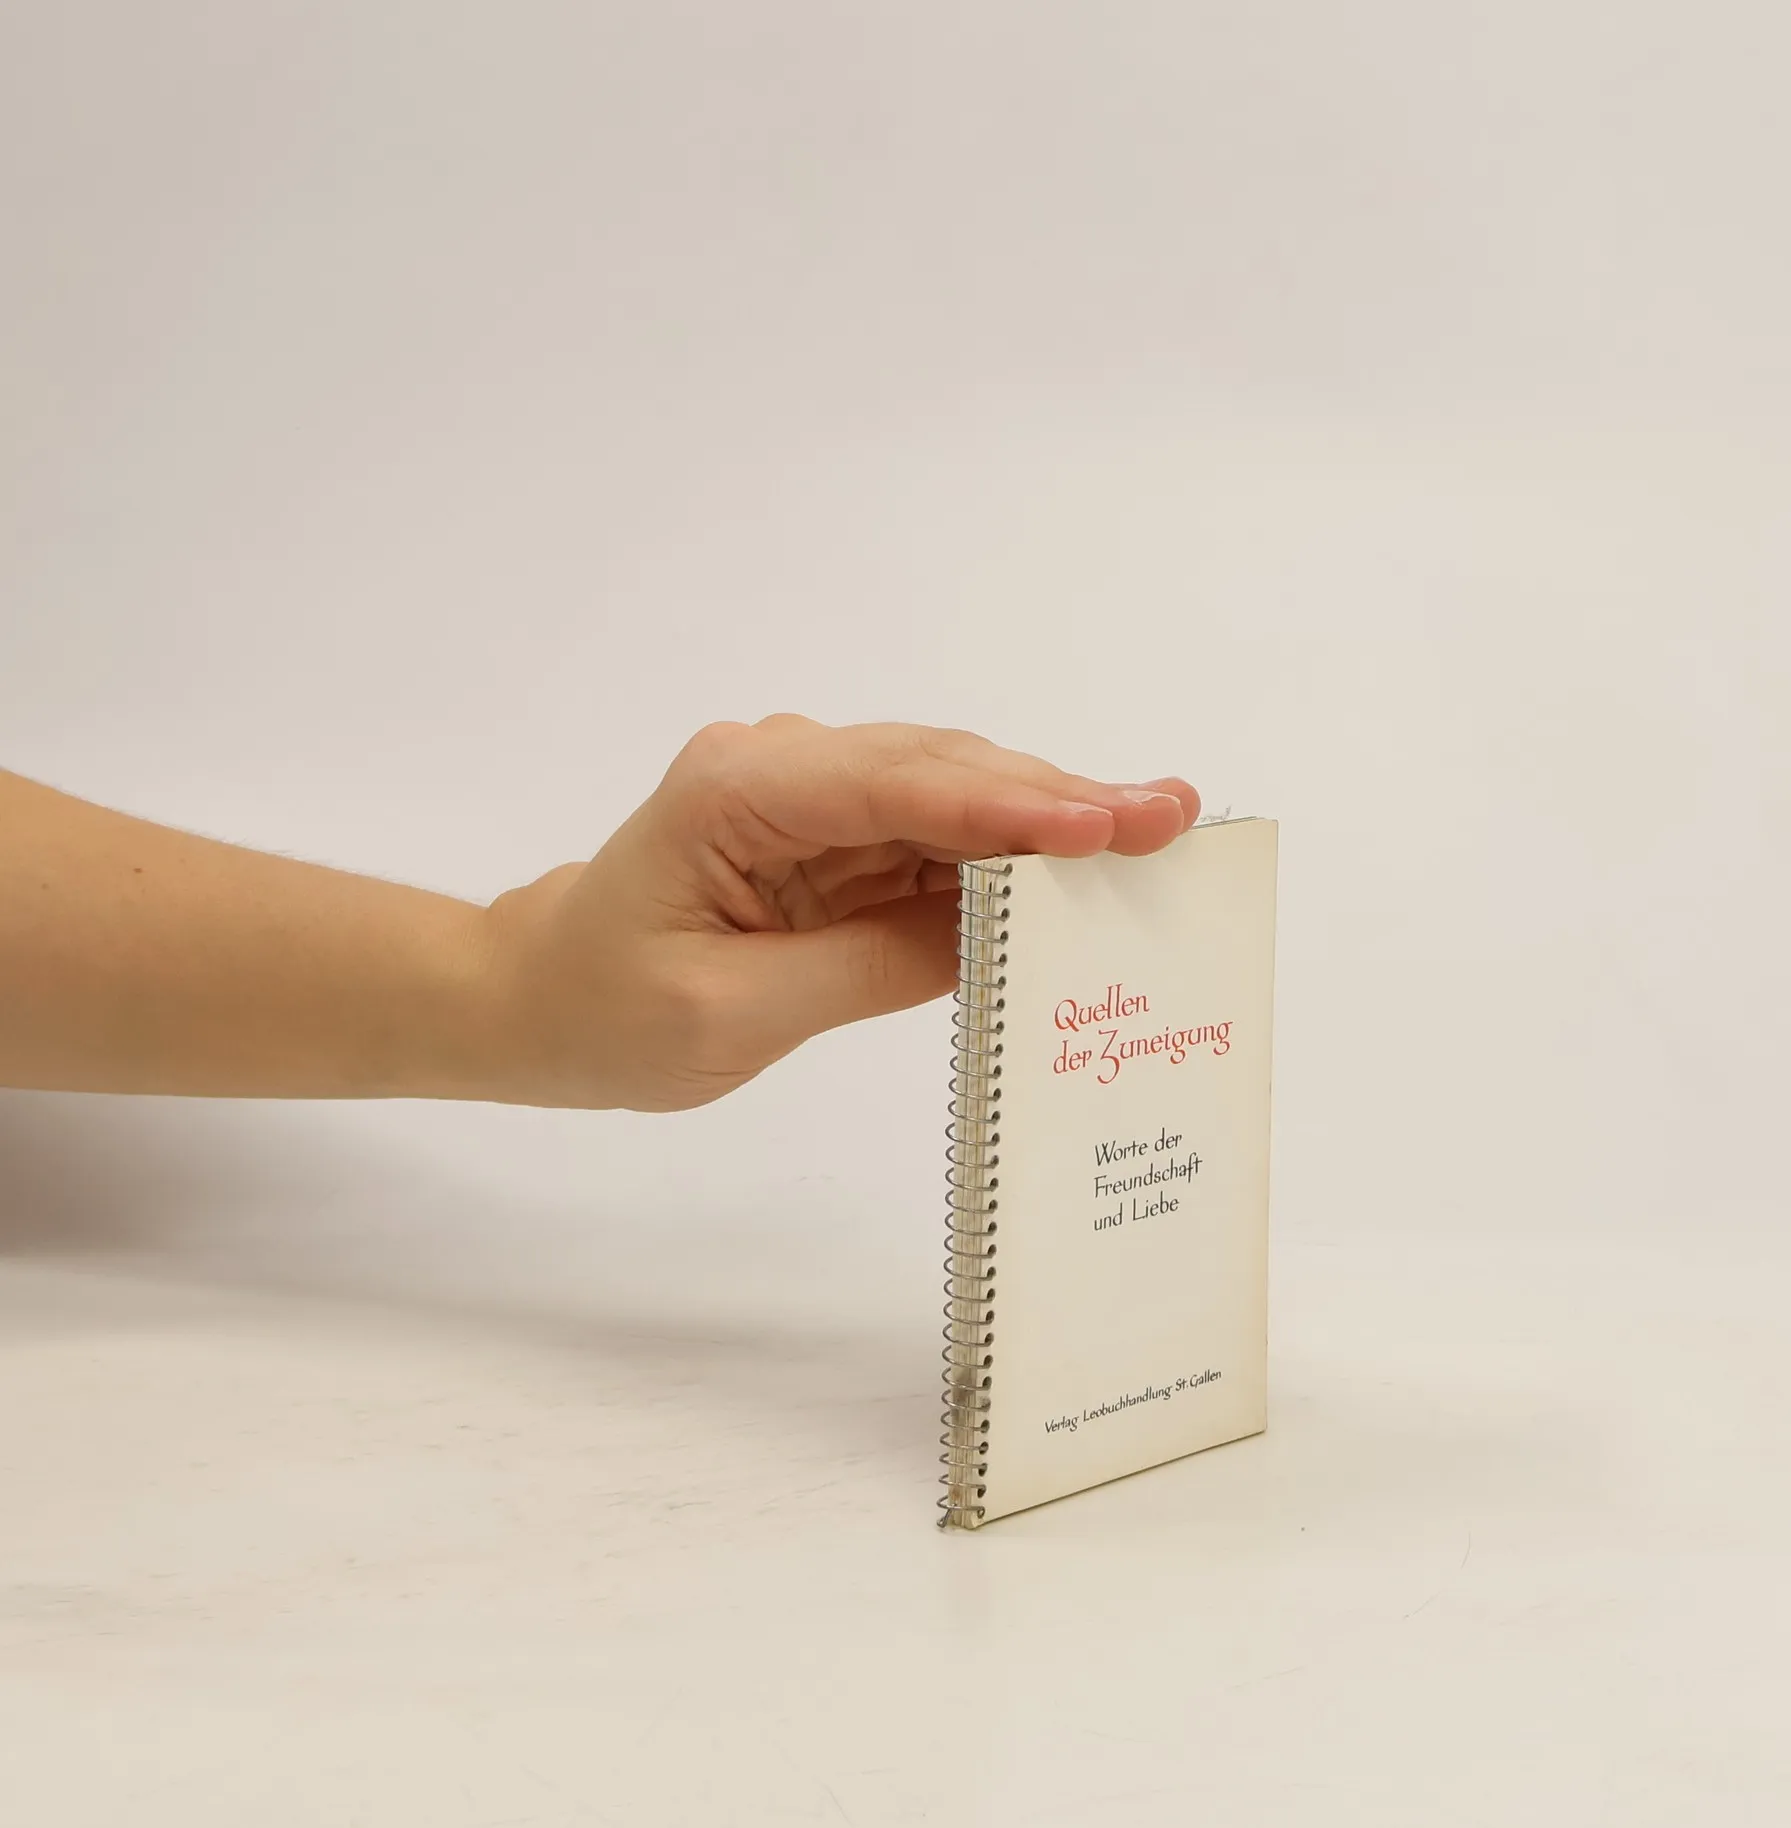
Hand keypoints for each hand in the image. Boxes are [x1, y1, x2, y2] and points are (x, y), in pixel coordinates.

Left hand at [480, 716, 1198, 1109]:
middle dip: (1057, 796)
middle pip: (940, 771)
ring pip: (951, 795)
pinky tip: (1083, 868)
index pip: (895, 786)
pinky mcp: (832, 835)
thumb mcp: (732, 1014)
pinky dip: (1007, 857)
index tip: (1102, 823)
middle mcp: (780, 768)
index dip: (1007, 803)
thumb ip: (869, 966)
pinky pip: (934, 838)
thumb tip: (997, 934)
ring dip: (1048, 820)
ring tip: (1154, 835)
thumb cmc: (605, 1012)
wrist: (536, 998)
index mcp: (735, 791)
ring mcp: (810, 796)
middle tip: (1171, 817)